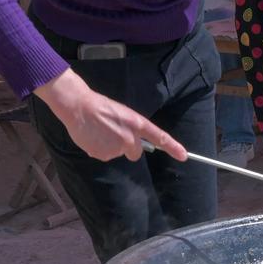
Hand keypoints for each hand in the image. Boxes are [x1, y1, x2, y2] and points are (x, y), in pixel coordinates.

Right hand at [35, 69, 185, 161]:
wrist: (79, 107)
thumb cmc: (101, 107)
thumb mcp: (123, 114)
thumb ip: (133, 129)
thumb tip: (137, 144)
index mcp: (137, 124)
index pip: (160, 137)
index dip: (173, 147)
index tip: (184, 156)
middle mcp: (130, 138)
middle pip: (136, 153)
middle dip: (129, 148)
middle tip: (114, 134)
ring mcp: (116, 148)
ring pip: (118, 154)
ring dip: (111, 147)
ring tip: (100, 131)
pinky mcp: (102, 155)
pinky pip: (104, 156)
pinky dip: (99, 149)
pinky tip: (93, 137)